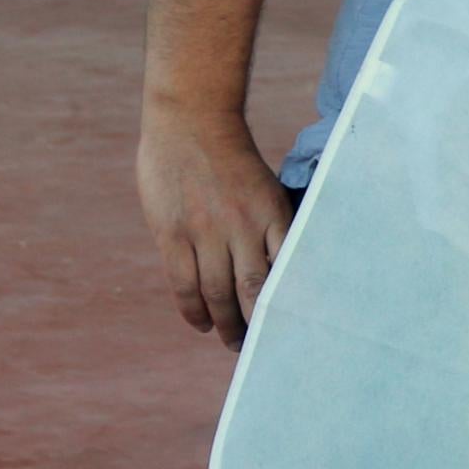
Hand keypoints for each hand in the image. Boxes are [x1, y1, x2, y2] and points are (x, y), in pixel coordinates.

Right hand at [139, 112, 298, 346]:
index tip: (296, 330)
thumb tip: (282, 267)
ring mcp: (205, 232)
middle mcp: (243, 227)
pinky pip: (184, 283)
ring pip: (218, 294)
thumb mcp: (265, 190)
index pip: (287, 272)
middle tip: (262, 349)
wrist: (191, 119)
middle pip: (254, 293)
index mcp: (274, 215)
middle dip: (258, 327)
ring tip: (232, 342)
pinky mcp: (172, 234)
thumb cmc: (233, 158)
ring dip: (226, 325)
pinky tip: (201, 324)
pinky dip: (193, 310)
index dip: (290, 306)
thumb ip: (270, 227)